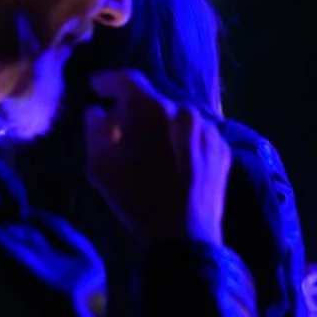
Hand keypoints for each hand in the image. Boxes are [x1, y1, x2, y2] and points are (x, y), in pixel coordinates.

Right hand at [85, 71, 229, 248]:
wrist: (185, 236)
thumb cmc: (136, 200)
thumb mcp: (101, 166)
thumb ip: (95, 131)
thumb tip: (97, 113)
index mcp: (151, 109)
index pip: (127, 80)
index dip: (107, 81)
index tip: (94, 87)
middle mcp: (184, 110)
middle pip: (152, 100)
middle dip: (131, 110)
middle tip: (115, 128)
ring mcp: (208, 129)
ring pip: (175, 117)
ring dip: (158, 125)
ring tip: (145, 147)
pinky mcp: (222, 149)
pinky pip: (194, 135)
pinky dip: (179, 140)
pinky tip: (170, 160)